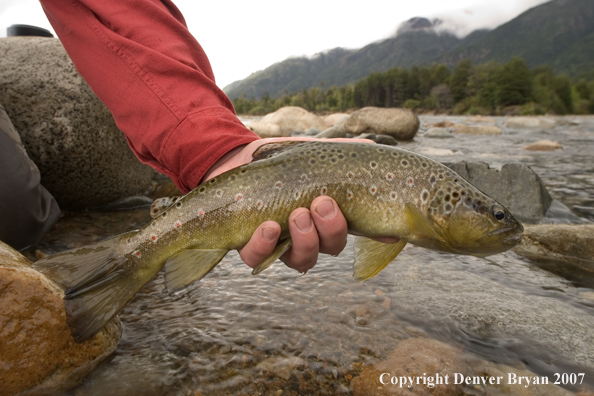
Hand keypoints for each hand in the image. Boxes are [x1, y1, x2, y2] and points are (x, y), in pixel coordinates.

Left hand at [203, 137, 370, 272]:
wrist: (237, 156)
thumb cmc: (280, 159)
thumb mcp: (312, 151)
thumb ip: (340, 150)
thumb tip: (371, 146)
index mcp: (328, 217)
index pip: (356, 229)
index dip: (374, 234)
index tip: (385, 229)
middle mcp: (308, 236)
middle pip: (330, 248)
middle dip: (331, 229)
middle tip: (322, 203)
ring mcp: (281, 245)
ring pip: (302, 260)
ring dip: (306, 240)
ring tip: (299, 214)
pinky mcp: (250, 245)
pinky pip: (259, 257)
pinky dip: (265, 245)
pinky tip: (269, 227)